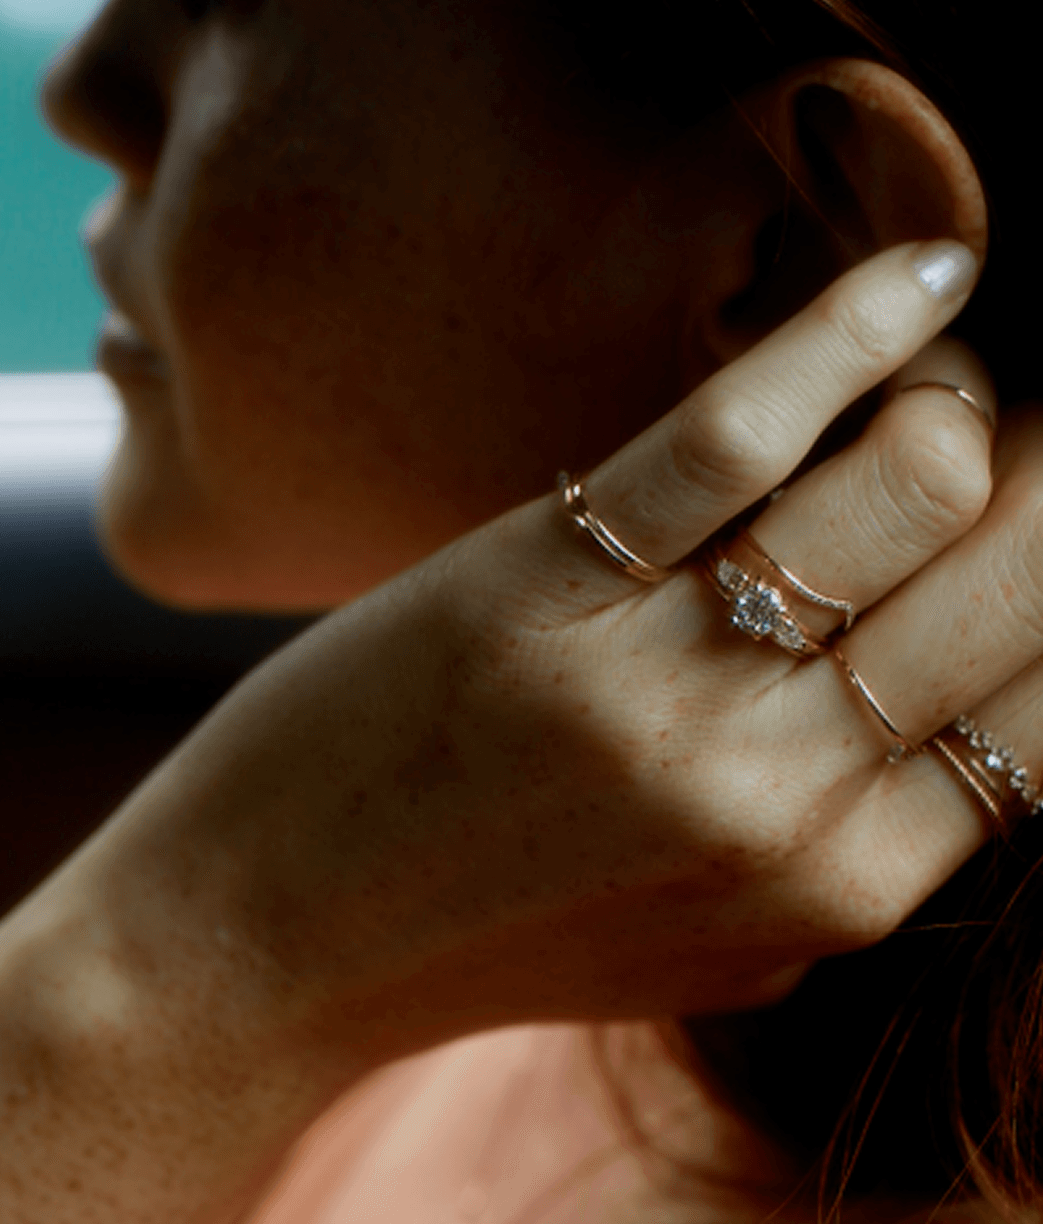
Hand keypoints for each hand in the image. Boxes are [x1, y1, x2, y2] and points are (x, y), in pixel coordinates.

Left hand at [117, 239, 1017, 1062]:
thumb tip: (968, 746)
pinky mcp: (541, 589)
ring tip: (934, 367)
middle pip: (1024, 574)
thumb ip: (847, 862)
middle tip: (1028, 417)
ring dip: (957, 392)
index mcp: (843, 889)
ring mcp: (662, 693)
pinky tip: (922, 271)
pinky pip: (747, 422)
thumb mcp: (707, 945)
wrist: (258, 953)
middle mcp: (783, 801)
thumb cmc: (483, 938)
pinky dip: (858, 323)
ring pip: (922, 478)